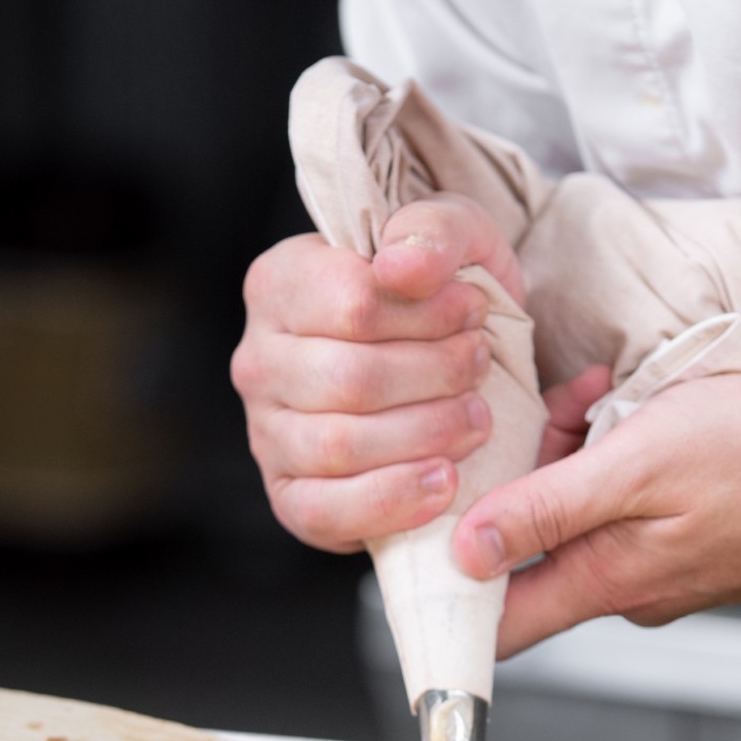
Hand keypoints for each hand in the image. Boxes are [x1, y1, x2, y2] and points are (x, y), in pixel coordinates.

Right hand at [231, 193, 520, 552]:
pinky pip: (326, 510)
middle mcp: (258, 359)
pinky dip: (394, 501)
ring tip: (477, 420)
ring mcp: (267, 433)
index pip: (351, 303)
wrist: (450, 368)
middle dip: (436, 376)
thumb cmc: (444, 299)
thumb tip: (402, 266)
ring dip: (427, 434)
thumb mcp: (457, 239)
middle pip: (350, 378)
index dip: (428, 314)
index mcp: (281, 283)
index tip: (475, 312)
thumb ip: (433, 230)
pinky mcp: (290, 497)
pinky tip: (445, 483)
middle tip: (481, 368)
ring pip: (340, 445)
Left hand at [451, 374, 740, 655]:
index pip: (498, 625)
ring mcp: (666, 570)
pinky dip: (619, 457)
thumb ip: (548, 510)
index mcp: (607, 581)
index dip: (448, 595)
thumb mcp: (642, 463)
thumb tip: (464, 553)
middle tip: (550, 409)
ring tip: (606, 393)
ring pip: (582, 516)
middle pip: (534, 550)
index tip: (420, 541)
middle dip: (523, 476)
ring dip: (576, 452)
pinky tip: (641, 409)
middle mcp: (631, 589)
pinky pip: (627, 506)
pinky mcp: (694, 545)